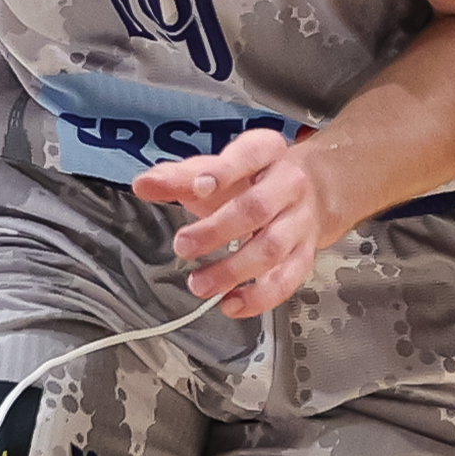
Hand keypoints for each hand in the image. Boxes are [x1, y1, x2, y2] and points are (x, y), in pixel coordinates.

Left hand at [138, 127, 334, 319]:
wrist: (310, 192)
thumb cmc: (252, 180)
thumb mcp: (216, 169)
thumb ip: (178, 178)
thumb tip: (144, 185)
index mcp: (266, 152)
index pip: (249, 156)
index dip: (223, 172)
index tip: (197, 188)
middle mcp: (290, 184)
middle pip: (256, 208)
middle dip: (217, 230)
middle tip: (183, 245)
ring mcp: (300, 221)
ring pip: (271, 248)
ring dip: (232, 271)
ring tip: (199, 284)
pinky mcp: (305, 254)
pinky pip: (287, 279)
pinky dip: (259, 297)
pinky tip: (231, 303)